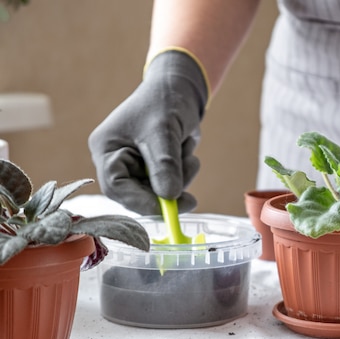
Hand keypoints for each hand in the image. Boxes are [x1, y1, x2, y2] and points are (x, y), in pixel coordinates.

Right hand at [88, 49, 208, 214]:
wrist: (181, 88)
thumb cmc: (165, 101)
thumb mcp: (164, 131)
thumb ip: (165, 164)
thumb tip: (169, 197)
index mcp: (106, 149)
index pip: (116, 187)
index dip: (142, 201)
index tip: (170, 209)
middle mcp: (117, 160)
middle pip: (138, 194)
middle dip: (166, 191)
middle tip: (192, 198)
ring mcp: (136, 165)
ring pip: (158, 191)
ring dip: (180, 178)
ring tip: (189, 154)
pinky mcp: (154, 166)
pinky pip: (170, 182)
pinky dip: (183, 172)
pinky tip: (186, 149)